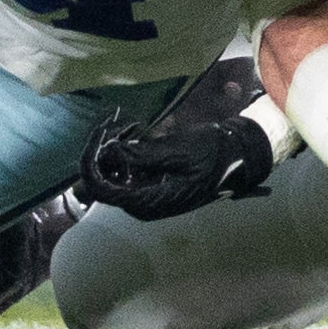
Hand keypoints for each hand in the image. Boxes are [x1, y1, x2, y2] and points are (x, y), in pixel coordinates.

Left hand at [76, 115, 274, 222]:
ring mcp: (147, 197)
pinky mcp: (151, 187)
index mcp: (150, 202)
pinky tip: (135, 133)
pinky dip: (126, 153)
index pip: (103, 190)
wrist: (235, 156)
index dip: (92, 162)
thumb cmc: (210, 154)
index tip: (100, 134)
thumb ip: (141, 156)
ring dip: (115, 149)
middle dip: (104, 151)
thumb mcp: (176, 151)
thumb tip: (109, 151)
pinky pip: (126, 172)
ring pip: (114, 174)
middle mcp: (144, 205)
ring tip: (128, 125)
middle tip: (116, 123)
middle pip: (105, 181)